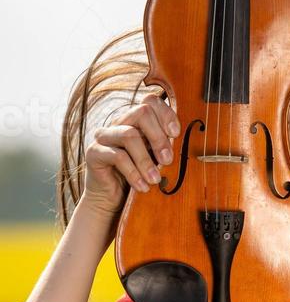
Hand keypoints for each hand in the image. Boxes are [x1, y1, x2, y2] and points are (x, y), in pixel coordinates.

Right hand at [80, 93, 180, 219]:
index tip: (176, 134)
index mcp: (135, 120)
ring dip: (146, 160)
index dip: (166, 114)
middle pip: (141, 112)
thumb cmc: (139, 175)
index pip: (150, 101)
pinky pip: (117, 156)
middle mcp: (119, 123)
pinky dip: (134, 173)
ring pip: (129, 135)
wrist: (113, 200)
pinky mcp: (94, 152)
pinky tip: (142, 187)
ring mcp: (104, 136)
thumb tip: (183, 140)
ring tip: (155, 179)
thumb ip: (165, 145)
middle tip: (168, 160)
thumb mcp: (156, 158)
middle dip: (159, 137)